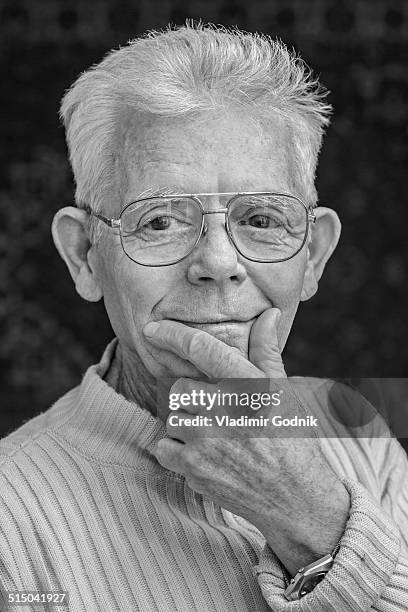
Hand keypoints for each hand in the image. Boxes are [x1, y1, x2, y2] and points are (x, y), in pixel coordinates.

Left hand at [144, 308, 349, 574]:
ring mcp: (209, 442)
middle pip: (181, 387)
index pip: (204, 350)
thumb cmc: (294, 440)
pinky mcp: (195, 470)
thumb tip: (267, 314)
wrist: (298, 501)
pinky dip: (177, 450)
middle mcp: (228, 411)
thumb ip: (266, 353)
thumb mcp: (285, 393)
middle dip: (193, 397)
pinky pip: (165, 447)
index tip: (153, 329)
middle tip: (216, 412)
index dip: (173, 335)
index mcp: (252, 387)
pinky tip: (205, 456)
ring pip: (173, 416)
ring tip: (216, 436)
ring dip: (187, 424)